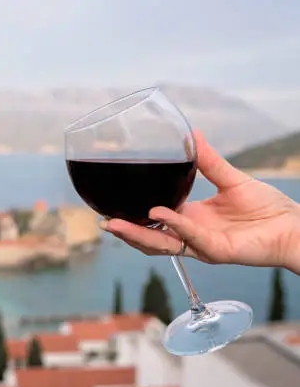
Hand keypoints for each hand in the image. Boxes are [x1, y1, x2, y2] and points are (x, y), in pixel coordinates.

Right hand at [101, 130, 299, 272]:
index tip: (112, 206)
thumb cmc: (267, 208)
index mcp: (191, 219)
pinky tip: (161, 212)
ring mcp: (202, 246)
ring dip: (138, 235)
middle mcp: (192, 235)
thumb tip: (192, 135)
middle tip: (104, 221)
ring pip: (162, 245)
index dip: (133, 217)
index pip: (155, 222)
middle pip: (151, 237)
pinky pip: (191, 238)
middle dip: (126, 232)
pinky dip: (175, 225)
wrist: (293, 226)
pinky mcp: (217, 251)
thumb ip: (209, 161)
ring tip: (117, 224)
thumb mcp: (231, 179)